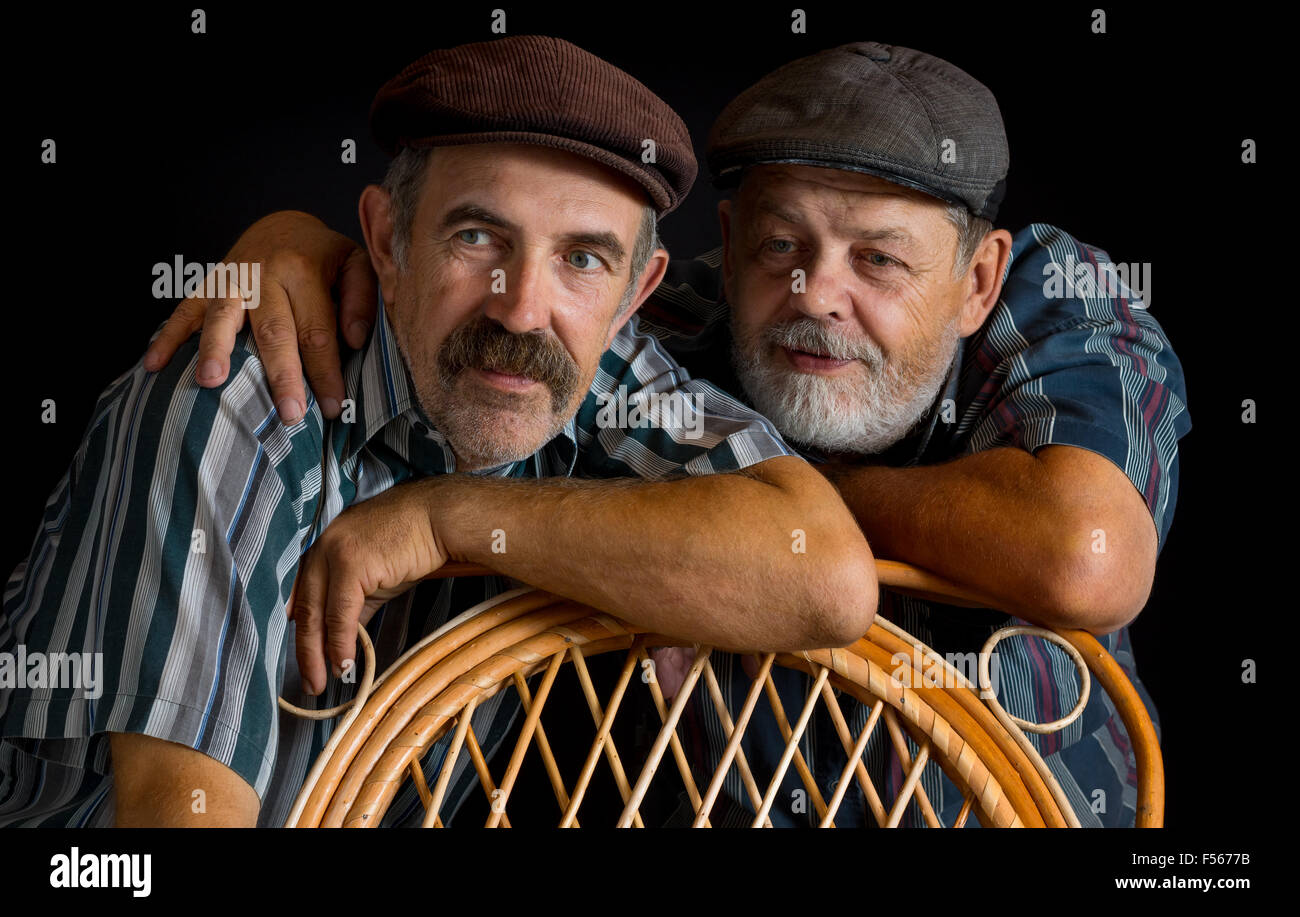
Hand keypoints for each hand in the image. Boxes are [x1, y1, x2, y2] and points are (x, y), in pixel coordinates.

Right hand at [142, 210, 378, 423]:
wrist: (282, 226)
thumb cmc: (324, 257)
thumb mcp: (355, 263)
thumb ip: (361, 298)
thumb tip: (354, 339)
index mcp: (304, 270)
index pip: (317, 330)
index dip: (326, 371)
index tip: (333, 407)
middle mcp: (263, 274)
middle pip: (273, 331)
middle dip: (281, 374)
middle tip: (288, 413)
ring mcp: (230, 280)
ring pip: (222, 317)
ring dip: (215, 350)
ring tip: (211, 382)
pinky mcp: (206, 285)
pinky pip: (183, 311)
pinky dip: (168, 337)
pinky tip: (154, 365)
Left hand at [290, 480, 448, 695]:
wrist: (439, 518)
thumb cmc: (412, 542)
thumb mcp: (376, 575)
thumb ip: (354, 603)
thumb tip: (343, 638)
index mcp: (322, 547)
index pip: (302, 596)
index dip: (303, 631)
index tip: (307, 660)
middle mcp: (321, 547)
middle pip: (303, 608)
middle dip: (305, 651)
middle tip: (310, 683)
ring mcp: (333, 553)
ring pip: (317, 614)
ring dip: (319, 654)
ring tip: (324, 681)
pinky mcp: (350, 563)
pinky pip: (340, 614)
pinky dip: (341, 643)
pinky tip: (344, 664)